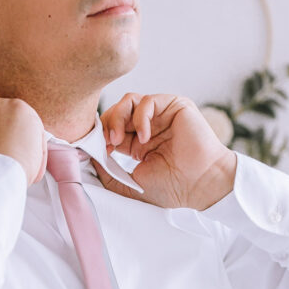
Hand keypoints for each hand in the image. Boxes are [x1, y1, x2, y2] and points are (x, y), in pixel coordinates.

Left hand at [93, 93, 236, 209]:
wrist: (200, 184)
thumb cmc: (172, 188)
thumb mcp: (131, 184)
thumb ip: (109, 173)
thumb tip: (88, 158)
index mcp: (138, 143)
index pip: (112, 128)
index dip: (101, 135)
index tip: (99, 150)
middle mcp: (149, 126)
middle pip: (117, 111)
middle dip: (107, 125)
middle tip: (108, 144)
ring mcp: (161, 115)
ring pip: (128, 101)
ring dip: (118, 118)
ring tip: (119, 139)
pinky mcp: (174, 105)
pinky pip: (147, 100)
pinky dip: (140, 116)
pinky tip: (144, 136)